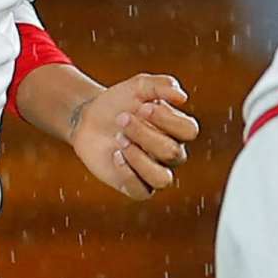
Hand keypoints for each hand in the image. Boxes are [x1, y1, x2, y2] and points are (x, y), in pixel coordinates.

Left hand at [67, 72, 199, 200]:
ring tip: (119, 140)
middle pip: (173, 153)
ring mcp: (152, 171)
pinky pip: (141, 192)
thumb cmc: (120, 102)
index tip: (143, 107)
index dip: (168, 120)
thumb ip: (161, 85)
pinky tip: (115, 156)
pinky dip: (129, 174)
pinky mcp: (133, 185)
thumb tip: (182, 97)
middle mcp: (169, 153)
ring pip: (162, 179)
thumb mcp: (139, 86)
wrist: (88, 117)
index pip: (189, 131)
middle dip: (144, 134)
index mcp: (176, 129)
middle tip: (121, 118)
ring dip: (140, 158)